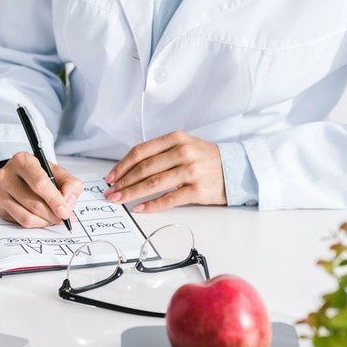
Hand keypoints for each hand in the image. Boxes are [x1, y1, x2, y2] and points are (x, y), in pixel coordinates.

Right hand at [0, 152, 84, 227]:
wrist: (21, 176)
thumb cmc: (41, 174)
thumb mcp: (59, 173)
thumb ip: (70, 184)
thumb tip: (67, 203)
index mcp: (22, 161)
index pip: (39, 183)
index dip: (54, 200)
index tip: (64, 212)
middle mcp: (6, 175)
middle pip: (33, 203)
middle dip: (52, 214)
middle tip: (63, 218)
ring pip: (26, 217)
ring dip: (45, 221)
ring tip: (54, 218)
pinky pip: (20, 222)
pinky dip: (36, 224)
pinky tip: (42, 218)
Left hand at [104, 131, 225, 212]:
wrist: (236, 169)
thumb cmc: (206, 159)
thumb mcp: (185, 145)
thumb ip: (161, 152)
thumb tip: (129, 169)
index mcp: (176, 139)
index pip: (141, 151)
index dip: (122, 165)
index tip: (111, 176)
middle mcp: (183, 152)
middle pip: (144, 168)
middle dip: (123, 182)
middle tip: (110, 192)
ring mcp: (191, 171)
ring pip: (153, 183)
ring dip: (131, 193)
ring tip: (118, 200)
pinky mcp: (197, 190)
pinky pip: (168, 199)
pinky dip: (151, 205)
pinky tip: (139, 208)